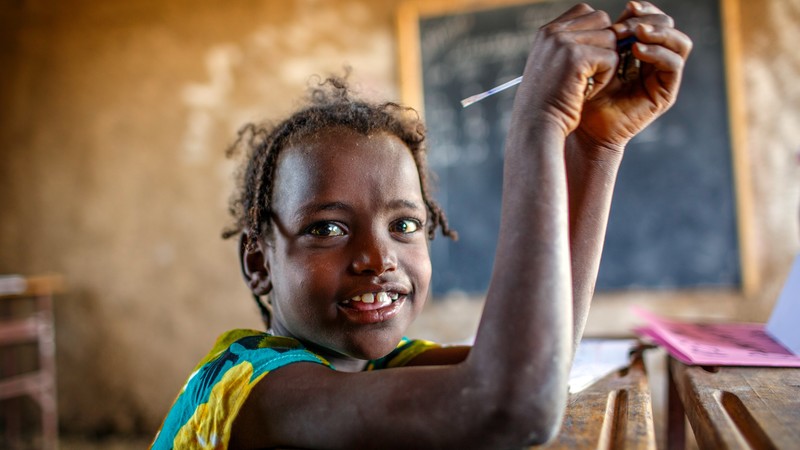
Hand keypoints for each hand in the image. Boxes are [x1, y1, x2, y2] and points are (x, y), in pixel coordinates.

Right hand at [514, 4, 618, 136]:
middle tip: (592, 71)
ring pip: (610, 38)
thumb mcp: (554, 67)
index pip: (585, 12)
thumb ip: (572, 46)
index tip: (588, 59)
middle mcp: (553, 32)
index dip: (596, 32)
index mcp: (547, 32)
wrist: (536, 126)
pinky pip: (611, 58)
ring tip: (588, 84)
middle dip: (605, 44)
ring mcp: (563, 42)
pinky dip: (606, 78)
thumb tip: (611, 33)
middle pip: (601, 19)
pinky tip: (589, 91)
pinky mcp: (576, 57)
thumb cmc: (547, 103)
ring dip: (607, 63)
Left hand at [576, 1, 692, 151]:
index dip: (644, 10)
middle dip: (648, 19)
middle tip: (623, 26)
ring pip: (679, 42)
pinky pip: (674, 64)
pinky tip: (637, 50)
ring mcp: (662, 77)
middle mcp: (654, 60)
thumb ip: (607, 36)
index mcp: (638, 48)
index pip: (652, 19)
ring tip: (635, 33)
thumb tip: (614, 10)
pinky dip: (658, 52)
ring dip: (658, 32)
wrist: (583, 127)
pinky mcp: (665, 93)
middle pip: (668, 26)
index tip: (628, 7)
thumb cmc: (581, 93)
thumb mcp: (594, 58)